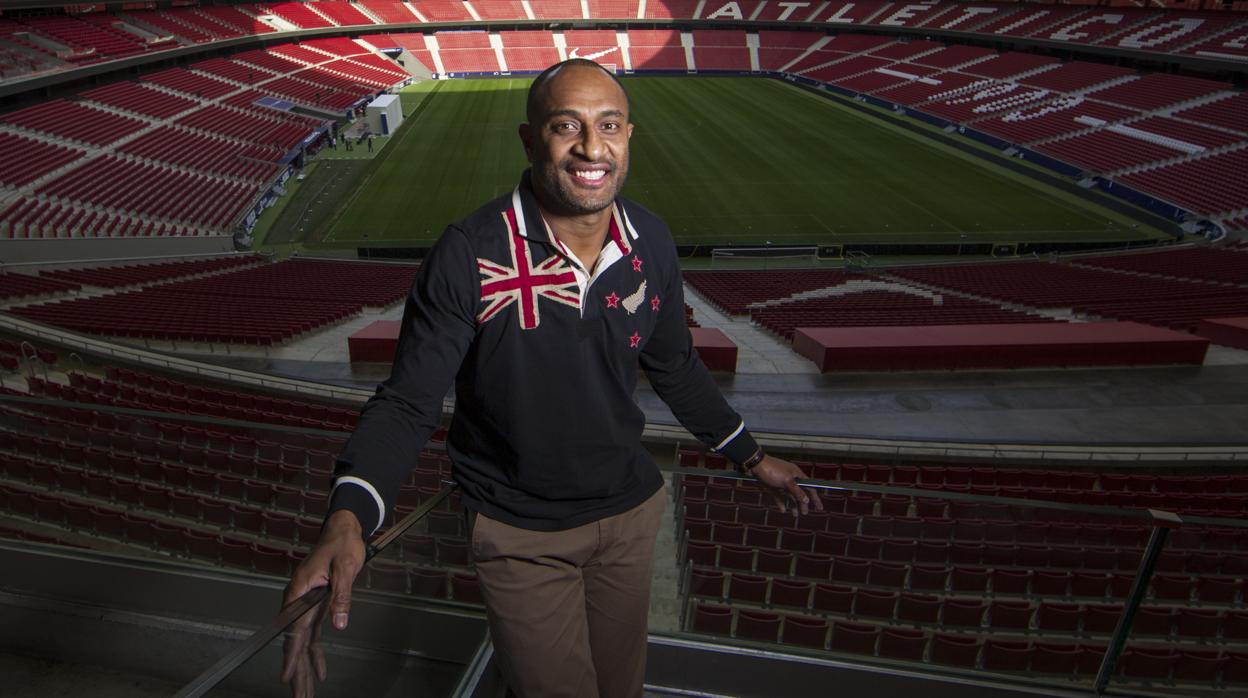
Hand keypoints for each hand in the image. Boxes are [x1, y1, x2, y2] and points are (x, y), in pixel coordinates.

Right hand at [280, 510, 366, 697]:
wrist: (342, 530)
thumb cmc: (341, 544)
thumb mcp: (345, 569)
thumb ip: (341, 597)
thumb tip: (339, 622)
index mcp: (299, 592)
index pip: (294, 630)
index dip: (290, 656)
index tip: (286, 677)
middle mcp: (298, 601)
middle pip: (296, 643)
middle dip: (297, 672)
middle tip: (300, 697)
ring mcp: (306, 606)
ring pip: (303, 643)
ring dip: (304, 668)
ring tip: (305, 694)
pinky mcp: (316, 606)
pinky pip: (313, 636)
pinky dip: (316, 654)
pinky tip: (319, 671)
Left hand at [748, 456, 823, 515]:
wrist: (754, 465)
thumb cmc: (772, 470)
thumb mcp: (787, 481)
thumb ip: (797, 491)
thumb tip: (807, 500)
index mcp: (797, 475)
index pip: (809, 487)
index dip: (815, 498)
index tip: (819, 508)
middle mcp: (790, 479)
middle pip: (799, 493)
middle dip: (803, 503)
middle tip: (804, 513)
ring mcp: (780, 483)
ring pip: (789, 496)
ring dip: (793, 505)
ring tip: (795, 515)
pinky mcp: (772, 486)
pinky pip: (779, 496)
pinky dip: (781, 503)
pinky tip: (783, 510)